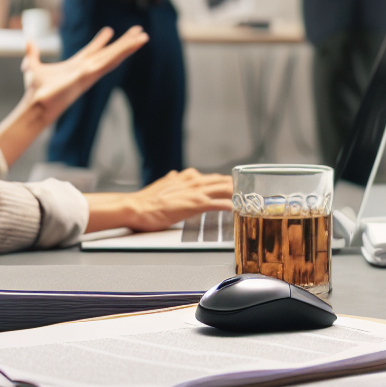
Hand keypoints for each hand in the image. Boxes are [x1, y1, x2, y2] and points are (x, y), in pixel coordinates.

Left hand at [20, 26, 147, 121]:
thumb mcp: (32, 66)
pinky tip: (135, 45)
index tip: (110, 30)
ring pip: (114, 56)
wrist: (36, 105)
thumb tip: (28, 41)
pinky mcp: (91, 74)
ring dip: (130, 46)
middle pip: (109, 52)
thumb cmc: (35, 91)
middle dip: (124, 42)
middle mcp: (87, 68)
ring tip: (144, 36)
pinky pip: (110, 62)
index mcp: (76, 65)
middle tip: (139, 31)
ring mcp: (91, 72)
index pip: (92, 51)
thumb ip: (33, 54)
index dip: (101, 41)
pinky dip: (123, 53)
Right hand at [85, 169, 234, 232]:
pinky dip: (231, 207)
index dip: (226, 183)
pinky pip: (220, 204)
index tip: (236, 187)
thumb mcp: (162, 185)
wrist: (136, 208)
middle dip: (237, 188)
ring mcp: (196, 192)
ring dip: (238, 195)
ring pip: (225, 190)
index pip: (213, 178)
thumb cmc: (146, 201)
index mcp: (187, 177)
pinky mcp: (196, 204)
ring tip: (249, 202)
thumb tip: (174, 175)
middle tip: (249, 195)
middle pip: (224, 182)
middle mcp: (194, 181)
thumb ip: (172, 180)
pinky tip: (238, 211)